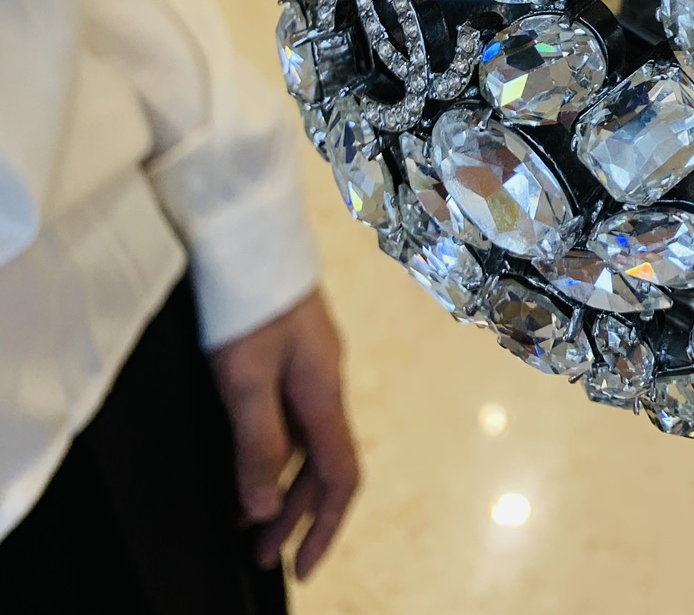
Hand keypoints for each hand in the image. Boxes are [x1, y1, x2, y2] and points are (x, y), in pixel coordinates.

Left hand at [209, 290, 359, 579]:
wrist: (247, 234)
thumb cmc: (247, 303)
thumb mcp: (243, 378)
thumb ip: (258, 443)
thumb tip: (265, 509)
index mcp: (323, 391)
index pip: (340, 474)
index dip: (325, 526)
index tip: (299, 568)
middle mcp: (324, 381)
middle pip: (324, 463)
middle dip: (298, 515)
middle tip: (262, 556)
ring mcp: (310, 364)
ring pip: (307, 440)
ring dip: (283, 486)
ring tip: (248, 522)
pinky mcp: (291, 350)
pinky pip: (293, 416)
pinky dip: (275, 451)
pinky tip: (249, 460)